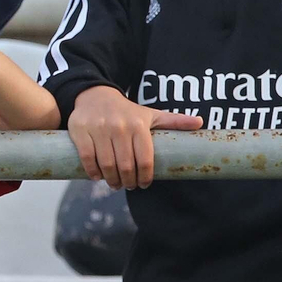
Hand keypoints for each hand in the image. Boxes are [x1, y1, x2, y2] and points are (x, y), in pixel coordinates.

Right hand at [68, 85, 202, 188]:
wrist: (95, 95)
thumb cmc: (126, 111)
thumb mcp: (151, 114)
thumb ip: (174, 121)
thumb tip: (201, 123)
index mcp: (138, 125)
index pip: (145, 159)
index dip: (145, 177)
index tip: (144, 184)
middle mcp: (119, 127)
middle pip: (125, 166)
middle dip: (128, 181)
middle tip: (128, 185)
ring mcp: (98, 129)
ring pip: (107, 164)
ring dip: (111, 180)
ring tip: (115, 183)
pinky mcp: (81, 131)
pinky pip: (87, 159)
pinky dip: (93, 172)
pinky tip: (98, 176)